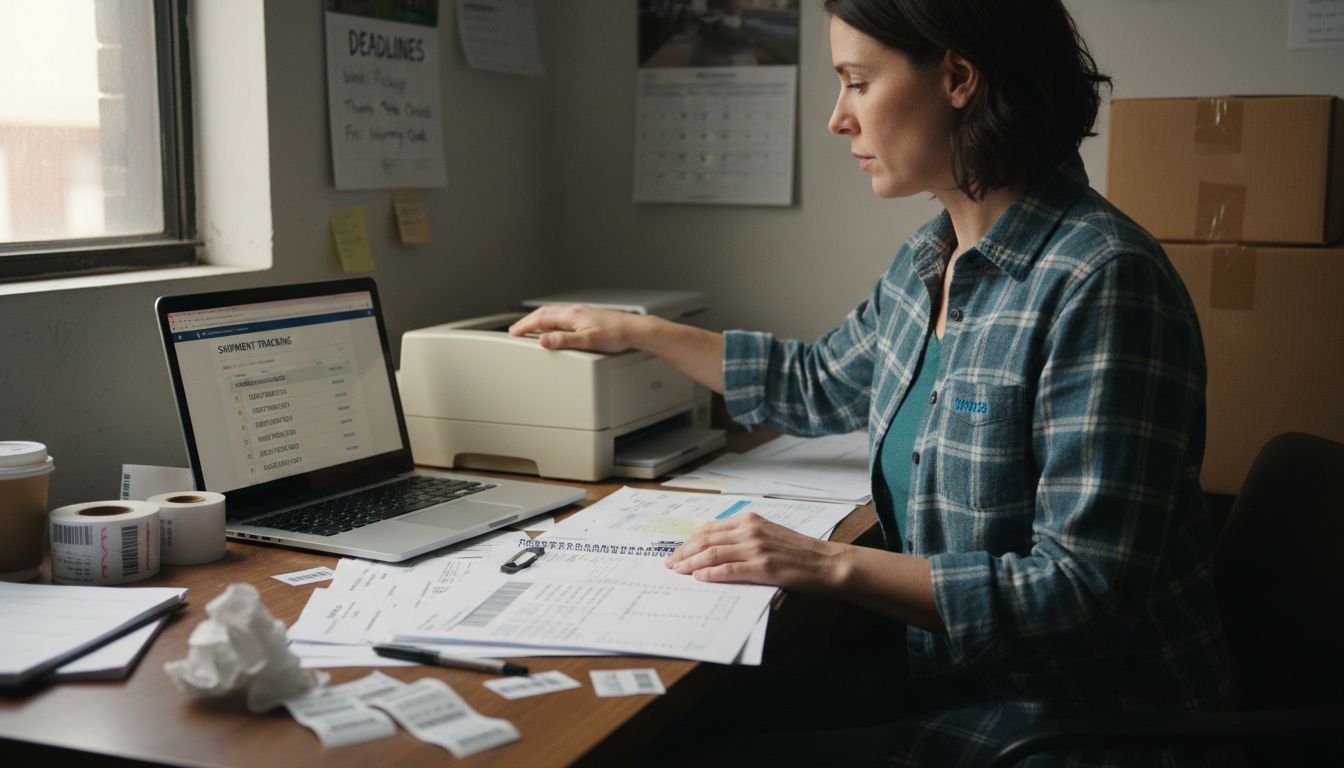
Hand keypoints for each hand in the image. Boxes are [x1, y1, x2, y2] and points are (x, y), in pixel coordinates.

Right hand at [507, 304, 645, 352]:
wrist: (635, 330)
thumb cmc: (616, 335)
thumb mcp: (587, 341)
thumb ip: (564, 340)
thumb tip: (544, 340)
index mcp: (572, 315)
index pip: (541, 319)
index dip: (525, 326)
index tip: (513, 332)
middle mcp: (575, 311)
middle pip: (545, 313)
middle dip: (528, 321)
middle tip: (516, 330)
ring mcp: (582, 313)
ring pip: (554, 313)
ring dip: (539, 319)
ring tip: (531, 328)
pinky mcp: (589, 317)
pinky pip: (563, 315)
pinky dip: (552, 320)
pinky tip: (555, 326)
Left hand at [665, 512, 844, 592]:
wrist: (825, 563)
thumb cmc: (798, 552)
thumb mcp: (768, 533)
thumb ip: (743, 536)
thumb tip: (715, 546)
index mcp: (749, 520)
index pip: (709, 528)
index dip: (688, 541)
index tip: (675, 552)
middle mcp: (750, 530)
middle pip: (706, 540)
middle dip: (683, 553)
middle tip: (669, 564)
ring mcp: (756, 548)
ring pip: (712, 554)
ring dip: (690, 564)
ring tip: (677, 572)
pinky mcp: (762, 567)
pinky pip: (728, 570)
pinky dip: (710, 574)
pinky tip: (698, 579)